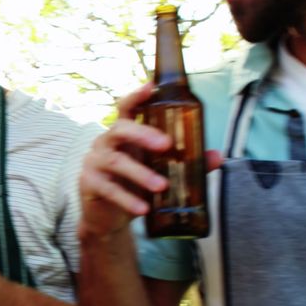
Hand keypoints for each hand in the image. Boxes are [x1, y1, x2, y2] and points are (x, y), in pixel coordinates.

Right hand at [78, 85, 223, 237]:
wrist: (107, 218)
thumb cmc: (132, 187)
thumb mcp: (157, 172)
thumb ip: (184, 162)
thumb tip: (216, 156)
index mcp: (123, 134)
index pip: (126, 108)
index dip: (137, 96)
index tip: (152, 86)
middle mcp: (105, 143)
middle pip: (119, 129)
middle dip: (143, 134)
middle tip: (166, 145)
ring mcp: (94, 162)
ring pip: (116, 161)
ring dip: (140, 173)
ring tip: (161, 186)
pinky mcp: (89, 184)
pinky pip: (109, 189)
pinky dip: (128, 199)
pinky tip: (143, 209)